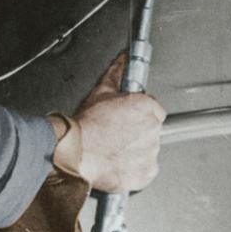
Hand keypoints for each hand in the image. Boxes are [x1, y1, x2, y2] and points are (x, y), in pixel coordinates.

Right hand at [74, 53, 164, 191]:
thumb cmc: (86, 126)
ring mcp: (151, 151)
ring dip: (137, 150)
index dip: (140, 115)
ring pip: (150, 150)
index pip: (155, 110)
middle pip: (152, 130)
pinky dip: (136, 169)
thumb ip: (116, 74)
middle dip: (138, 132)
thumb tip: (122, 59)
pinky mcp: (146, 172)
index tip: (129, 120)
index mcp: (145, 106)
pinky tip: (120, 163)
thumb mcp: (100, 93)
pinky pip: (147, 171)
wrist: (76, 152)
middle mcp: (152, 128)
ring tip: (116, 149)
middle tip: (118, 135)